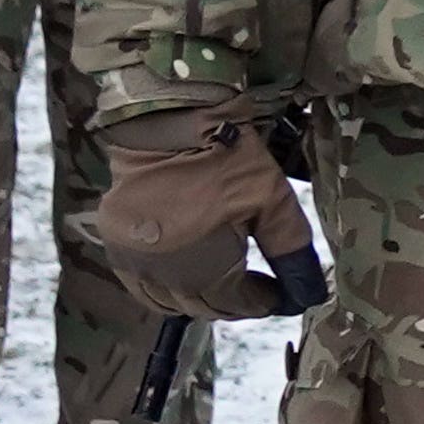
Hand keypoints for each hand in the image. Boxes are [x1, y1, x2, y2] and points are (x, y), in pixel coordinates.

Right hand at [94, 106, 323, 319]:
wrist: (166, 117)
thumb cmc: (225, 156)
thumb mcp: (271, 199)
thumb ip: (290, 250)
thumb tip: (308, 293)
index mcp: (206, 272)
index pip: (239, 304)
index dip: (263, 300)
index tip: (279, 291)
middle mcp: (165, 277)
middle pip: (204, 306)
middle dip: (233, 300)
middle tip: (254, 284)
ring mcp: (134, 261)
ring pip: (168, 300)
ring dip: (196, 297)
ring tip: (219, 279)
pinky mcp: (114, 242)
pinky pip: (139, 281)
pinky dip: (162, 285)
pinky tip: (180, 272)